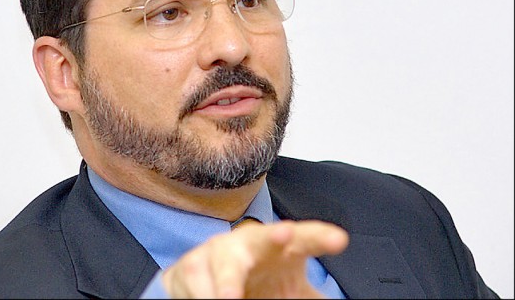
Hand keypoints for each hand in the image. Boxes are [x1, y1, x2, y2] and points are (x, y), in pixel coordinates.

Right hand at [162, 220, 348, 298]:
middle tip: (284, 236)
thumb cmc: (257, 284)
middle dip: (272, 236)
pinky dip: (205, 297)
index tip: (339, 240)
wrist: (209, 287)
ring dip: (228, 281)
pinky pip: (197, 284)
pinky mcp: (191, 266)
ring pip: (224, 263)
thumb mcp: (291, 294)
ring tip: (231, 299)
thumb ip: (312, 299)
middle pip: (262, 237)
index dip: (319, 237)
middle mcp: (250, 244)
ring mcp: (219, 252)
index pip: (305, 238)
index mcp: (281, 248)